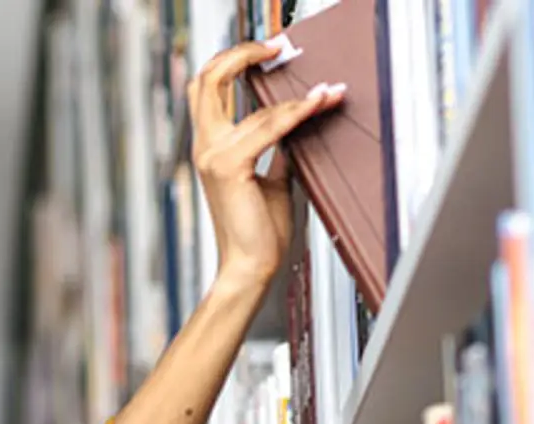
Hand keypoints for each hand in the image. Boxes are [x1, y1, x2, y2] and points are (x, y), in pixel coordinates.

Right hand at [188, 41, 345, 287]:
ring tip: (328, 92)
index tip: (272, 51)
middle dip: (242, 54)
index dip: (236, 61)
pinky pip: (269, 127)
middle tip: (277, 46)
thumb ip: (277, 148)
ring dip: (298, 97)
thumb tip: (295, 121)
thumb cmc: (260, 232)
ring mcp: (214, 156)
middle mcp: (206, 147)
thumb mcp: (272, 178)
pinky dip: (297, 113)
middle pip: (207, 79)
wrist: (252, 267)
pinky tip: (318, 104)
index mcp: (210, 147)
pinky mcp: (231, 167)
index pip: (208, 87)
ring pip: (255, 106)